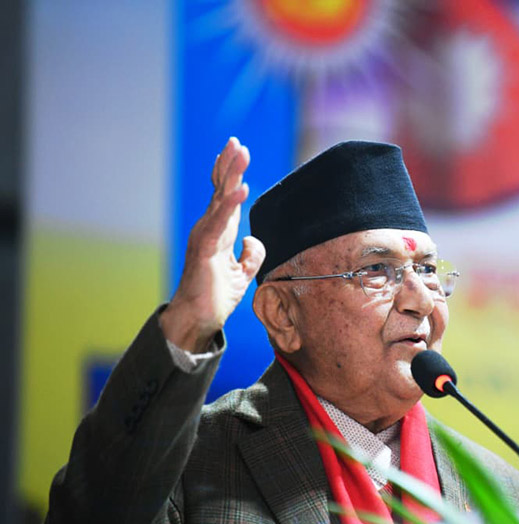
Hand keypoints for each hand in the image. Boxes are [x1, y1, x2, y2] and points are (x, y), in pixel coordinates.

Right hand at [160, 137, 265, 351]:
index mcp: (219, 232)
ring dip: (230, 175)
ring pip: (219, 199)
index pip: (225, 197)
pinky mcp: (204, 250)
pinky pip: (219, 222)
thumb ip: (251, 255)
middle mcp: (210, 229)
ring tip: (239, 152)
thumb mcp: (243, 273)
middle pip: (221, 190)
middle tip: (236, 141)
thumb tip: (253, 239)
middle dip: (229, 165)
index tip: (237, 150)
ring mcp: (205, 237)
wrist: (199, 319)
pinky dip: (230, 205)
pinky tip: (241, 189)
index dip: (231, 174)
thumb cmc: (215, 296)